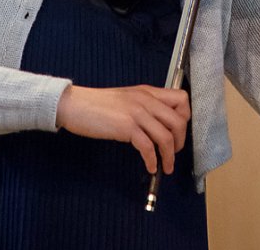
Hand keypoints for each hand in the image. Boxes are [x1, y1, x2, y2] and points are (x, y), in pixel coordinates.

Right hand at [55, 84, 189, 173]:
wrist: (75, 104)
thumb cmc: (98, 104)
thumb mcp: (127, 99)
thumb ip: (144, 106)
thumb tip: (159, 124)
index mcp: (148, 92)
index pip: (181, 99)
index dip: (185, 117)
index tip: (177, 132)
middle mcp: (146, 100)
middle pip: (179, 121)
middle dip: (180, 142)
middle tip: (172, 153)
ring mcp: (137, 113)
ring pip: (166, 136)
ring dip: (169, 156)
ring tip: (165, 166)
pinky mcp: (126, 127)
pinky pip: (148, 147)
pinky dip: (152, 160)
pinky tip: (150, 167)